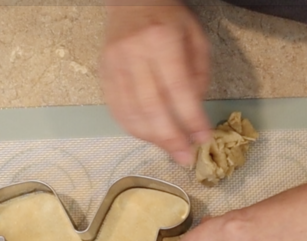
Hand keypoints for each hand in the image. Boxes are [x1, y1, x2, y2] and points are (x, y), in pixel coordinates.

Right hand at [100, 1, 212, 165]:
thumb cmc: (168, 17)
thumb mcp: (195, 37)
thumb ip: (198, 74)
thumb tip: (194, 113)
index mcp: (161, 40)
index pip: (178, 89)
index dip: (191, 118)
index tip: (203, 138)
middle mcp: (134, 53)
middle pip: (151, 106)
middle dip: (170, 137)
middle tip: (185, 157)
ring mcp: (114, 64)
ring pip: (131, 112)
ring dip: (152, 138)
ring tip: (170, 150)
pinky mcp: (103, 72)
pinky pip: (116, 108)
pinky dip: (133, 128)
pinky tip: (149, 137)